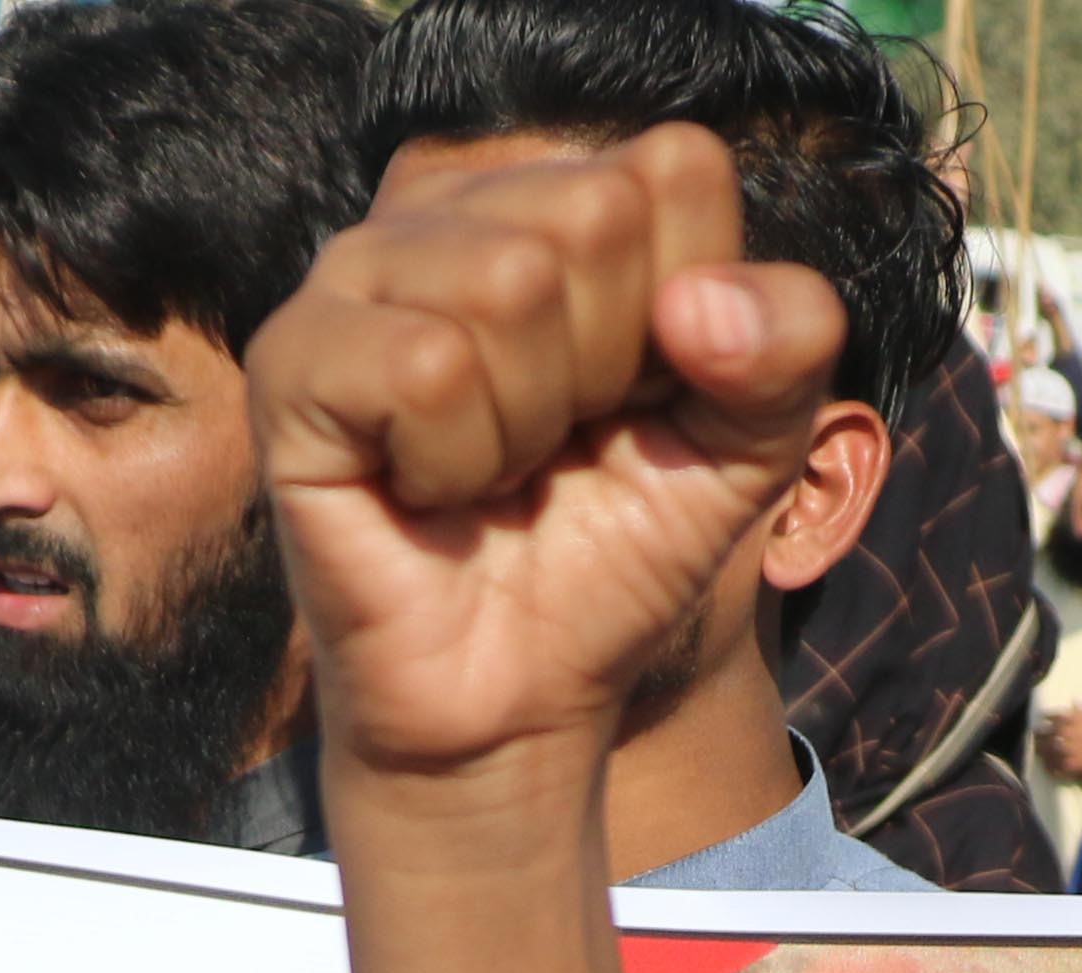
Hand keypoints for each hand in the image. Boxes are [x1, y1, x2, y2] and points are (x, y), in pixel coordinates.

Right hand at [254, 125, 848, 833]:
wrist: (518, 695)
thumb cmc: (614, 553)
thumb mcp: (751, 446)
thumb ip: (790, 345)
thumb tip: (698, 304)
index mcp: (558, 196)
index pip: (674, 169)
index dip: (692, 312)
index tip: (639, 399)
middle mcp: (449, 211)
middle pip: (593, 216)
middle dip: (606, 369)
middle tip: (558, 447)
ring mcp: (355, 274)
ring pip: (508, 285)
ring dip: (528, 426)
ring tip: (493, 472)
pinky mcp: (291, 361)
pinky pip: (423, 365)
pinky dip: (455, 461)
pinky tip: (427, 493)